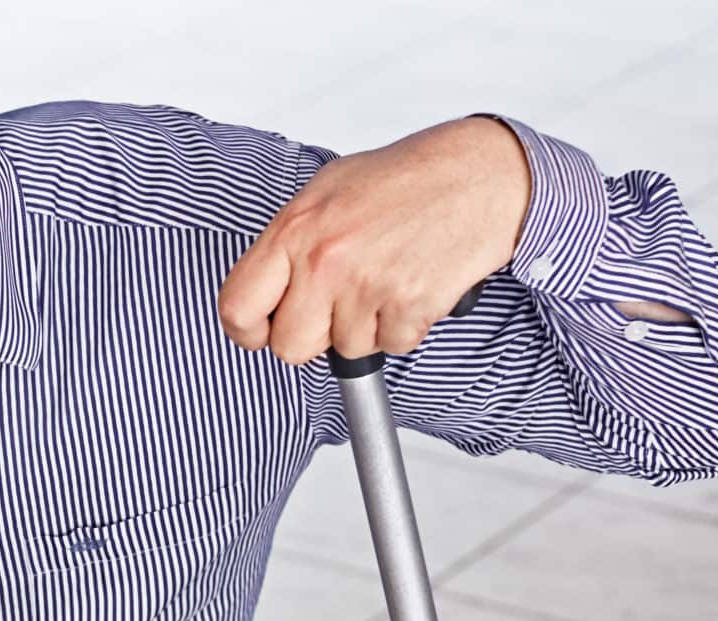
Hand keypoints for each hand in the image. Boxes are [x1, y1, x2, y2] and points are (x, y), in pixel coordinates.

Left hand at [220, 117, 529, 365]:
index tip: (263, 331)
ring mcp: (366, 286)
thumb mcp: (327, 192)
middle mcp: (324, 261)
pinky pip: (392, 346)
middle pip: (290, 347)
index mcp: (293, 230)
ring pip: (345, 349)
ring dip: (367, 327)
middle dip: (315, 335)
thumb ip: (290, 244)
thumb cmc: (407, 179)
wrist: (481, 174)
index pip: (237, 307)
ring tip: (387, 279)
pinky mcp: (408, 305)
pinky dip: (404, 326)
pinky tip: (413, 286)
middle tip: (340, 304)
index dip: (249, 330)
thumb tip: (266, 292)